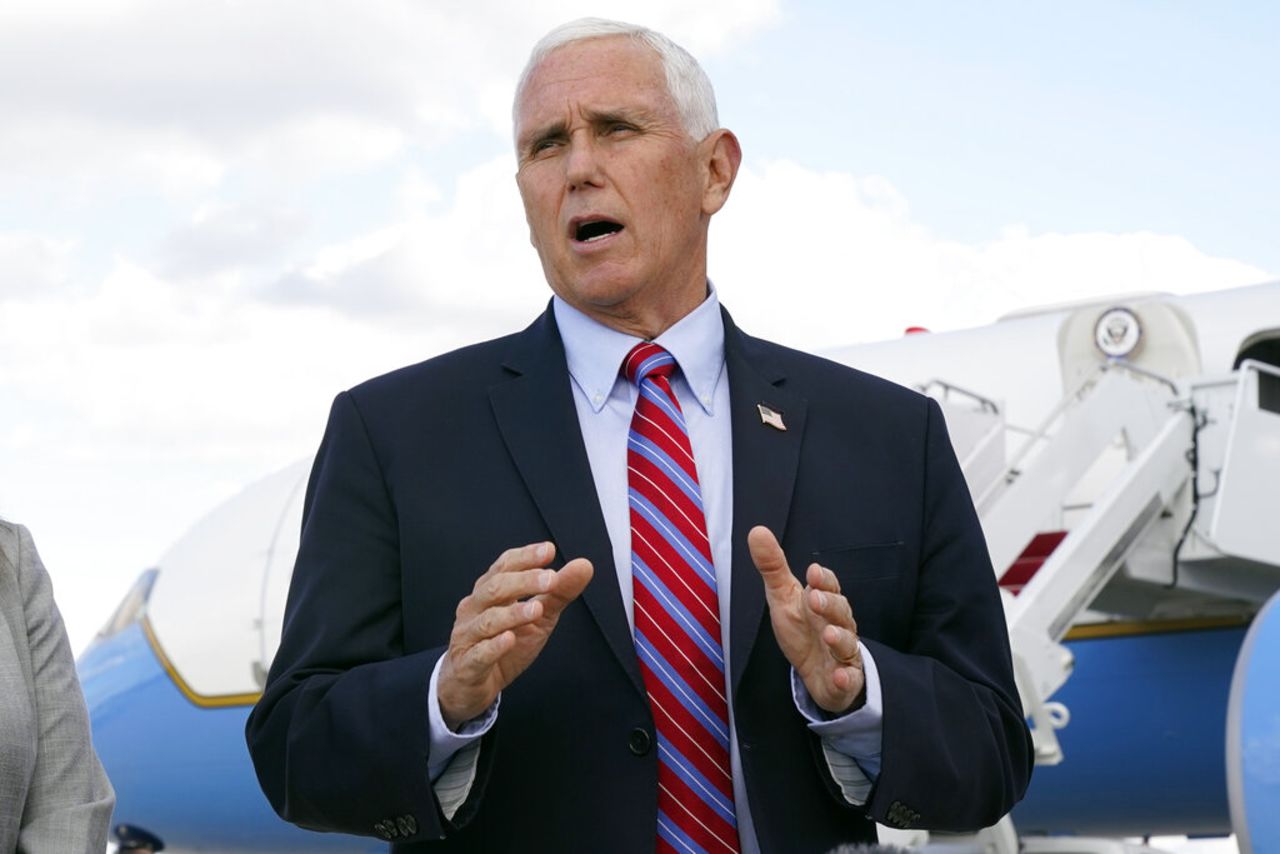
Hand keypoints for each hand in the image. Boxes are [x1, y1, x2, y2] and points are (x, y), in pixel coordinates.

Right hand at [437, 541, 592, 728]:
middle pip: (495, 588)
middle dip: (523, 581)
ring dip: (513, 613)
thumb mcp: (539, 618)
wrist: (472, 684)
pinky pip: (479, 653)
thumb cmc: (505, 645)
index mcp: (490, 592)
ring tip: (536, 609)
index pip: (504, 566)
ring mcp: (468, 636)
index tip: (549, 550)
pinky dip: (494, 645)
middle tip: (550, 578)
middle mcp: (474, 609)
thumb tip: (583, 565)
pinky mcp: (467, 665)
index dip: (525, 557)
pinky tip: (509, 639)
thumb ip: (559, 592)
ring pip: (487, 620)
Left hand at [747, 526, 864, 714]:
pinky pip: (849, 679)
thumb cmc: (803, 629)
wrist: (818, 673)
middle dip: (829, 604)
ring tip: (829, 635)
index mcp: (825, 602)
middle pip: (840, 611)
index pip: (828, 586)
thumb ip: (773, 566)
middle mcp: (839, 624)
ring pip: (848, 643)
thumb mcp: (783, 597)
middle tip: (815, 599)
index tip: (812, 572)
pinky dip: (846, 678)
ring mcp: (844, 653)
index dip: (822, 580)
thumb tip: (756, 531)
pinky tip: (839, 675)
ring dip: (840, 638)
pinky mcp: (845, 680)